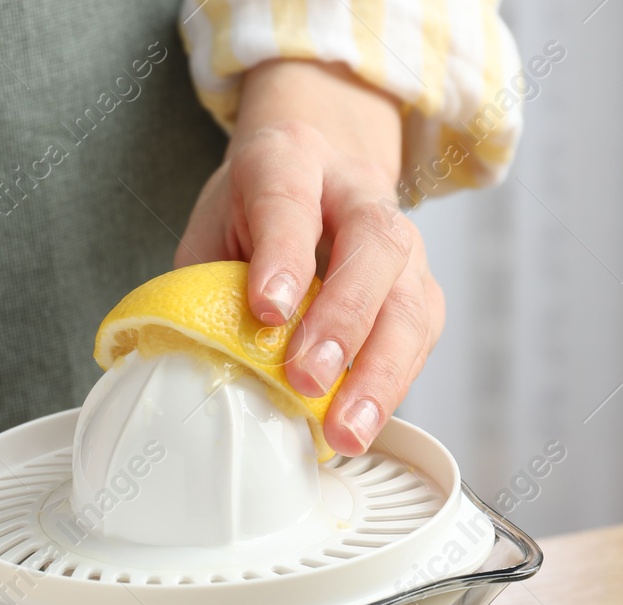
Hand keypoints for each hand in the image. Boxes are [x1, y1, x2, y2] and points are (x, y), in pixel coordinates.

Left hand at [177, 61, 443, 456]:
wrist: (317, 167)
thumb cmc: (252, 211)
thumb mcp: (213, 228)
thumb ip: (207, 283)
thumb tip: (200, 363)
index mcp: (289, 159)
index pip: (288, 200)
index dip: (282, 255)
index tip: (266, 310)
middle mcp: (358, 191)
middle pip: (373, 244)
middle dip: (343, 319)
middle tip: (308, 381)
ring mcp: (402, 238)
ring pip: (411, 297)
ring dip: (381, 371)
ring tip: (347, 427)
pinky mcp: (422, 285)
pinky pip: (423, 336)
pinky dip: (395, 384)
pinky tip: (366, 422)